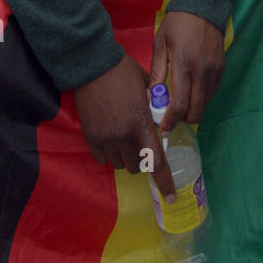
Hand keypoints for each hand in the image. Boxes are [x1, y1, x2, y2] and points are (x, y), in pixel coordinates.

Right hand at [74, 54, 174, 199]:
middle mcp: (124, 136)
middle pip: (138, 165)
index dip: (165, 181)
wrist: (92, 65)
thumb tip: (161, 114)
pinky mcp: (91, 137)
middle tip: (142, 145)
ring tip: (124, 140)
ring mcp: (106, 138)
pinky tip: (110, 139)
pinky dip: (109, 154)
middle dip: (143, 160)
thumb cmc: (123, 71)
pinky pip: (103, 159)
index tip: (171, 196)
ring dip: (126, 157)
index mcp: (142, 123)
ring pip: (120, 164)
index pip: (156, 160)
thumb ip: (154, 105)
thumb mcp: (146, 86)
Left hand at [149, 12, 224, 133]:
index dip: (171, 121)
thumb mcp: (160, 45)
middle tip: (170, 117)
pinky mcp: (222, 69)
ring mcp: (214, 71)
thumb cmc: (176, 24)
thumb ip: (156, 73)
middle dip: (182, 120)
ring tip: (179, 104)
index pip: (179, 104)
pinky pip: (212, 94)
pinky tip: (191, 92)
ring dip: (192, 110)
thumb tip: (150, 98)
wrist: (203, 7)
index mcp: (183, 64)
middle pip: (195, 111)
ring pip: (205, 105)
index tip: (163, 128)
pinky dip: (201, 99)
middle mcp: (202, 71)